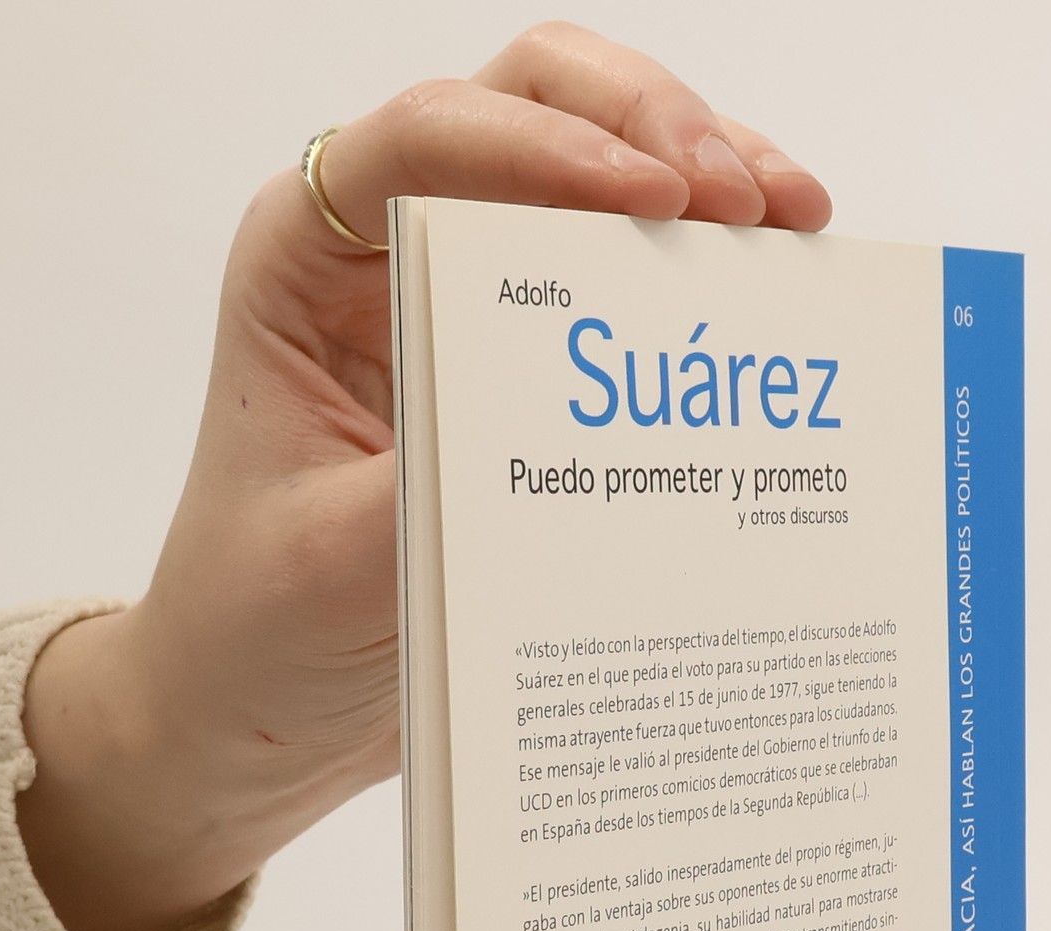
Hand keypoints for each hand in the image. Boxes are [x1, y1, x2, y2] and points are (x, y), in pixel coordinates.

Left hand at [17, 22, 831, 930]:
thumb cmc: (257, 621)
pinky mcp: (538, 368)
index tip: (653, 200)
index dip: (547, 150)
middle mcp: (391, 252)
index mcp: (310, 262)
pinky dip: (708, 266)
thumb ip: (442, 482)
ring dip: (704, 170)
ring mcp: (473, 300)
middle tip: (741, 202)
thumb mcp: (336, 560)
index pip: (429, 140)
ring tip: (793, 222)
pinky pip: (632, 279)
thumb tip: (578, 430)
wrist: (258, 706)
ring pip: (599, 161)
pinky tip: (778, 286)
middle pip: (533, 103)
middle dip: (651, 125)